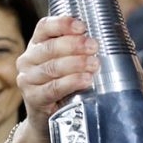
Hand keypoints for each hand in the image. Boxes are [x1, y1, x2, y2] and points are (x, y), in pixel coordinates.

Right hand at [16, 16, 98, 135]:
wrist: (48, 118)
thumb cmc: (64, 84)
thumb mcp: (70, 63)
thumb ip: (82, 49)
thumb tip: (114, 39)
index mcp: (37, 45)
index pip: (44, 27)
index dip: (62, 24)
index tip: (82, 26)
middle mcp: (28, 59)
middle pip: (50, 47)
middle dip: (74, 45)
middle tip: (94, 46)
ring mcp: (28, 79)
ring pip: (52, 67)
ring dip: (76, 64)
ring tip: (94, 64)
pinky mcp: (32, 98)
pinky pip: (52, 88)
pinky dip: (71, 83)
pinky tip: (85, 80)